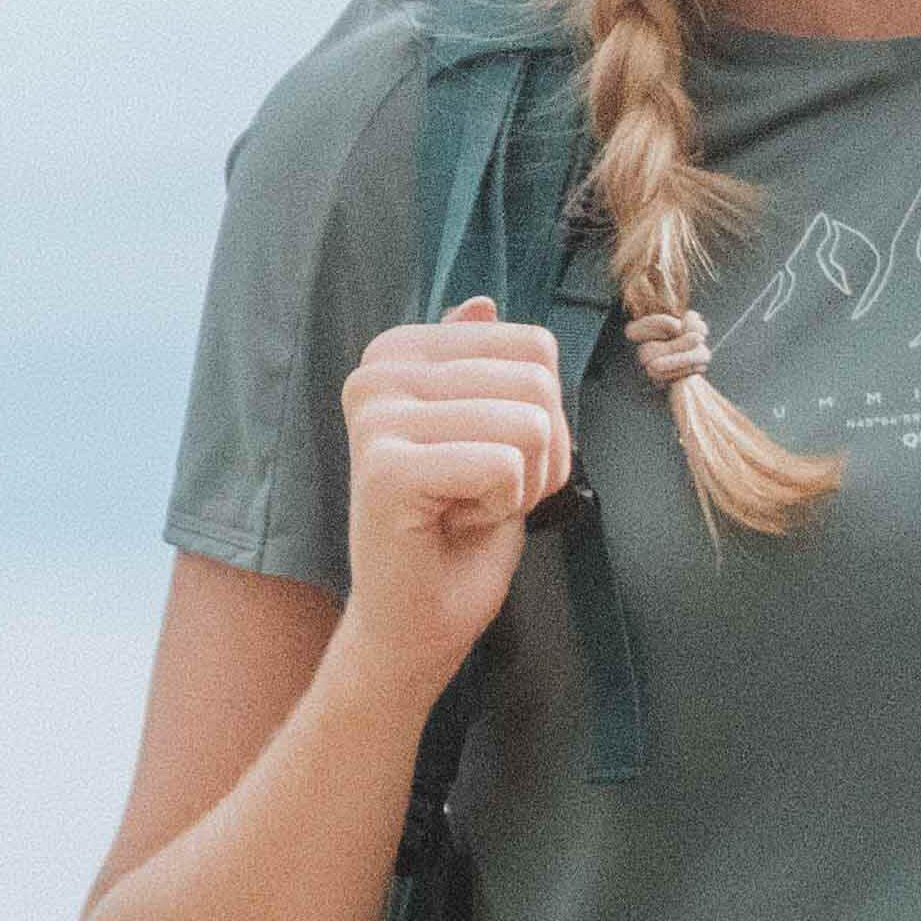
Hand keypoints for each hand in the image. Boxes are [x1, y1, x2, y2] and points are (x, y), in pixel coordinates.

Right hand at [335, 299, 578, 675]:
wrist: (417, 617)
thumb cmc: (458, 527)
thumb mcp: (489, 431)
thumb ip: (481, 365)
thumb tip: (482, 303)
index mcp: (399, 351)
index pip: (535, 345)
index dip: (545, 413)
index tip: (494, 456)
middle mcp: (377, 372)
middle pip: (538, 382)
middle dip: (541, 452)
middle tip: (486, 491)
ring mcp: (376, 419)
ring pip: (530, 424)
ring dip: (524, 483)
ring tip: (470, 505)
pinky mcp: (385, 469)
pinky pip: (504, 465)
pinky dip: (502, 507)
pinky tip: (455, 523)